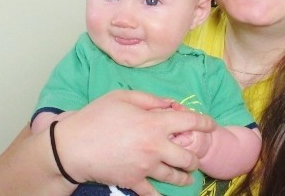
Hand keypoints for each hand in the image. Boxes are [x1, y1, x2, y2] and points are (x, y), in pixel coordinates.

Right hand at [53, 90, 215, 195]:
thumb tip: (170, 104)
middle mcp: (156, 147)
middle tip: (195, 155)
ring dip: (185, 176)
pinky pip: (154, 193)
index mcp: (156, 123)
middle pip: (187, 156)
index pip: (191, 123)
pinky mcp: (134, 181)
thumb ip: (151, 99)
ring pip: (175, 176)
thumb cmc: (97, 116)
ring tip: (189, 176)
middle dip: (195, 156)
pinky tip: (167, 194)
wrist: (72, 147)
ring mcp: (146, 167)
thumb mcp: (124, 97)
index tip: (212, 125)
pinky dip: (162, 195)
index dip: (205, 123)